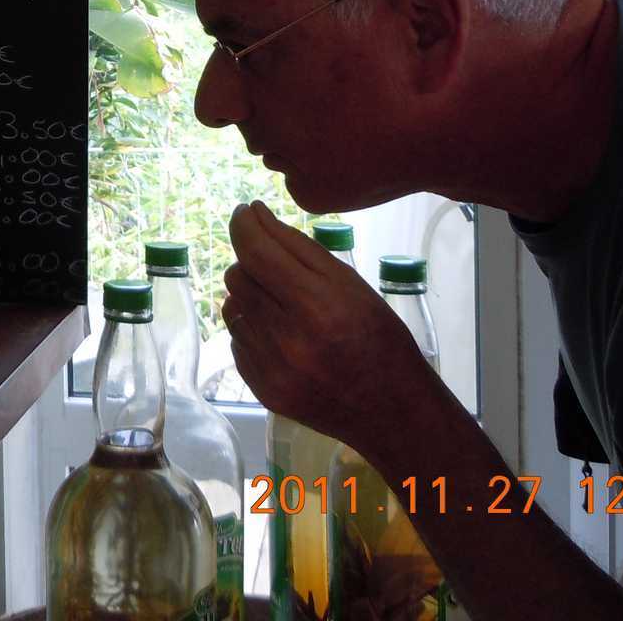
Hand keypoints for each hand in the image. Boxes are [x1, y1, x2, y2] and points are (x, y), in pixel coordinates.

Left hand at [221, 200, 438, 455]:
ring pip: (232, 307)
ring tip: (284, 305)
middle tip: (277, 267)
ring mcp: (271, 369)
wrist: (390, 409)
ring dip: (250, 296)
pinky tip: (282, 335)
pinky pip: (236, 341)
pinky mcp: (262, 389)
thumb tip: (253, 215)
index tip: (244, 212)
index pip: (255, 252)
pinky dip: (252, 328)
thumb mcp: (350, 283)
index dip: (243, 225)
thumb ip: (298, 246)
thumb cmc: (378, 336)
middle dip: (252, 261)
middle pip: (238, 277)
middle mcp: (288, 339)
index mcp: (317, 305)